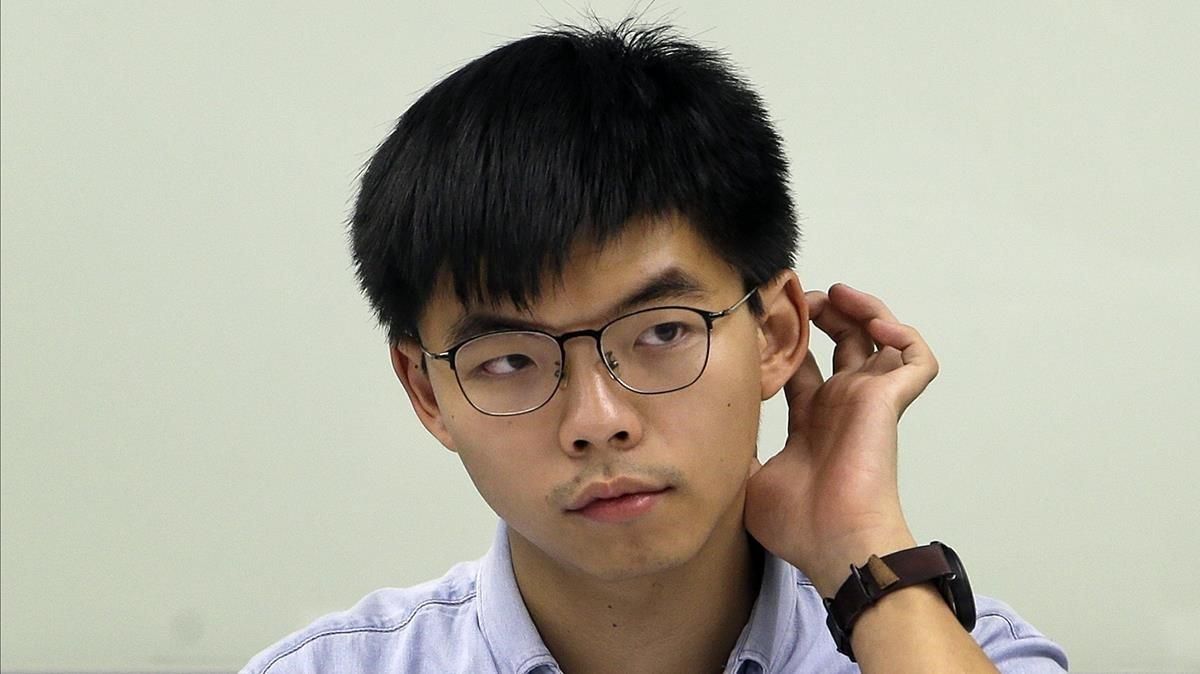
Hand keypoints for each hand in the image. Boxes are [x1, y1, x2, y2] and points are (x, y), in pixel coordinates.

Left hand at [744, 283, 937, 596]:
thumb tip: (704, 435)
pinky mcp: (889, 401)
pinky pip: (916, 359)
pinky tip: (874, 325)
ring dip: (863, 310)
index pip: (804, 368)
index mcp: (812, 422)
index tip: (765, 319)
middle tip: (800, 297)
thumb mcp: (745, 480)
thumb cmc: (799, 525)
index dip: (789, 342)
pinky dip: (904, 336)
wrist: (834, 542)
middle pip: (843, 343)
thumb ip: (733, 450)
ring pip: (881, 340)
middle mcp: (842, 406)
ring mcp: (868, 402)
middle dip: (824, 314)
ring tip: (835, 295)